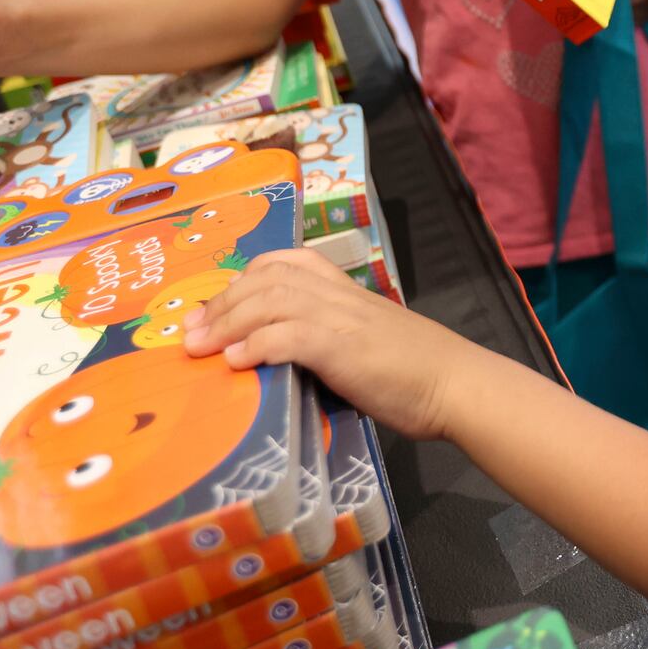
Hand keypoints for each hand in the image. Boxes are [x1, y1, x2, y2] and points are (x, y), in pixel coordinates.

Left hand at [182, 248, 490, 441]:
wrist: (457, 384)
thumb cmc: (417, 374)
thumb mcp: (367, 345)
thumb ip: (329, 344)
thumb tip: (287, 363)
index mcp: (346, 291)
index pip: (285, 264)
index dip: (242, 280)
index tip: (213, 308)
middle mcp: (339, 295)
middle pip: (267, 278)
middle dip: (221, 302)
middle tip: (190, 333)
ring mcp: (341, 318)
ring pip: (271, 299)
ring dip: (228, 321)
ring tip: (201, 348)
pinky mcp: (343, 347)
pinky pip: (289, 334)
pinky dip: (257, 344)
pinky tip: (238, 361)